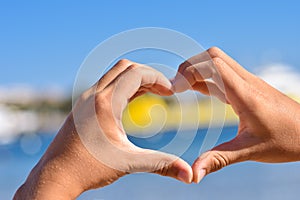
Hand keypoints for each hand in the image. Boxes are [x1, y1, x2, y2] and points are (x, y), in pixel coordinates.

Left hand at [14, 59, 192, 199]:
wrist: (56, 175)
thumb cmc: (89, 169)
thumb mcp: (128, 163)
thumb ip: (161, 164)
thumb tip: (189, 175)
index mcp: (106, 103)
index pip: (136, 73)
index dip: (158, 78)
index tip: (170, 92)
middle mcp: (93, 95)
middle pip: (126, 67)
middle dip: (148, 75)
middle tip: (163, 91)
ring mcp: (85, 98)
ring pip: (114, 75)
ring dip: (135, 80)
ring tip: (152, 94)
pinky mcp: (82, 105)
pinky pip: (106, 85)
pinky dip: (123, 87)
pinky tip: (132, 102)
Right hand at [172, 47, 299, 182]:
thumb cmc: (286, 140)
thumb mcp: (249, 151)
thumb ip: (218, 159)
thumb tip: (194, 174)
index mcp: (245, 94)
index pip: (213, 64)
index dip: (189, 71)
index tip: (174, 89)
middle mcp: (246, 82)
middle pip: (212, 56)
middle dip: (190, 66)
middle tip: (175, 86)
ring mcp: (248, 82)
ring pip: (217, 62)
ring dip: (197, 71)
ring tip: (181, 89)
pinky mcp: (249, 86)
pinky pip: (223, 73)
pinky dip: (207, 78)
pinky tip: (199, 91)